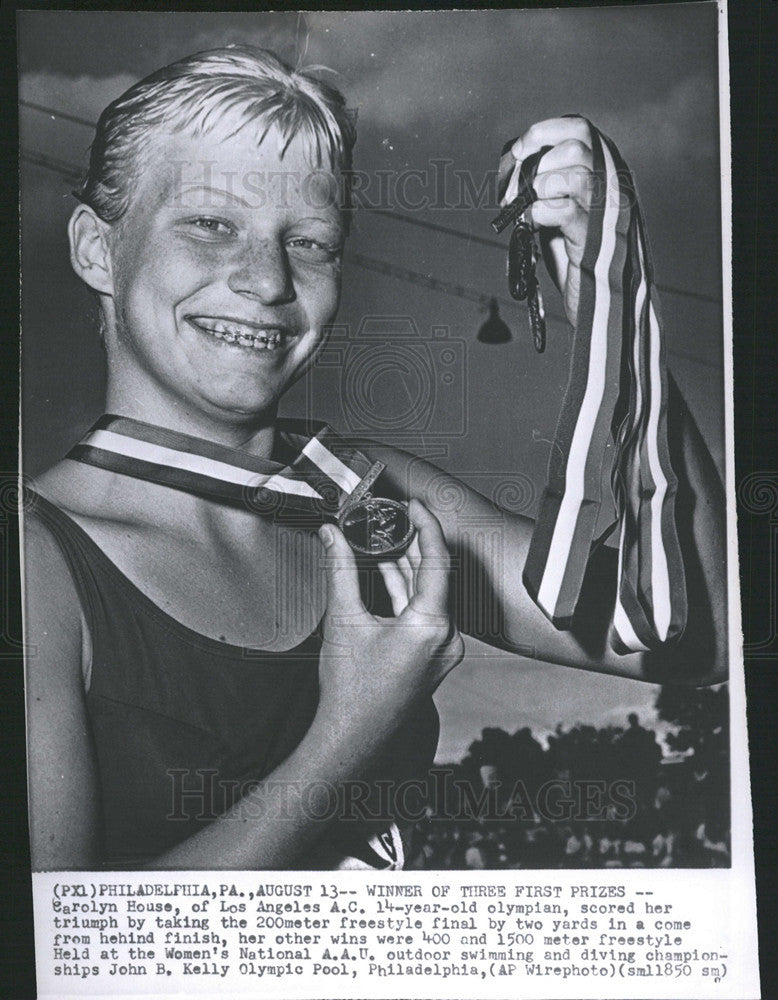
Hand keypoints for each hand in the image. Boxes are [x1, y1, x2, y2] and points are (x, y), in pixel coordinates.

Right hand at [315, 499, 463, 741]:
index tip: (414, 505)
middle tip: (394, 515)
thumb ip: (340, 569)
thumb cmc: (351, 690)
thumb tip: (332, 535)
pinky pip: (423, 613)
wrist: (351, 736)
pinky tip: (385, 571)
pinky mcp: (431, 657)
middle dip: (412, 543)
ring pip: (427, 594)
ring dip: (406, 566)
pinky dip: (404, 591)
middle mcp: (446, 638)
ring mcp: (441, 649)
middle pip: (434, 575)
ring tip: (385, 536)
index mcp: (432, 625)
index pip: (437, 560)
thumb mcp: (343, 619)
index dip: (426, 526)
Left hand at [498, 116, 595, 324]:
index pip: (580, 127)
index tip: (520, 151)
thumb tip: (516, 162)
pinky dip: (539, 214)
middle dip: (538, 163)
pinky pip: (563, 210)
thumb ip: (547, 179)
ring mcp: (606, 211)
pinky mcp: (592, 237)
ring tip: (529, 209)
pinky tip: (534, 225)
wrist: (595, 297)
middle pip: (578, 146)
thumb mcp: (558, 204)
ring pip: (573, 175)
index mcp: (603, 170)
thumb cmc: (574, 250)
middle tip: (516, 190)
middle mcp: (611, 185)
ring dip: (539, 189)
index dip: (544, 132)